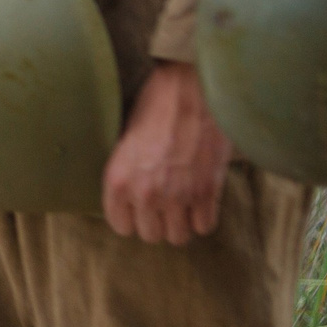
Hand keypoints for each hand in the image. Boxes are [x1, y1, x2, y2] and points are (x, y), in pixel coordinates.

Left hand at [102, 61, 232, 243]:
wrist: (188, 89)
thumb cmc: (155, 106)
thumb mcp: (125, 140)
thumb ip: (127, 174)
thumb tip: (131, 199)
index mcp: (118, 180)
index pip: (120, 226)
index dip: (131, 218)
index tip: (138, 210)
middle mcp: (145, 193)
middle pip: (150, 235)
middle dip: (157, 221)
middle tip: (163, 204)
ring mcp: (177, 195)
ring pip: (178, 237)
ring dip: (181, 223)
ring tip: (182, 205)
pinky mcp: (207, 192)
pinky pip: (204, 227)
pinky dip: (204, 217)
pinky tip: (201, 201)